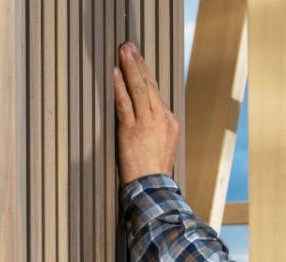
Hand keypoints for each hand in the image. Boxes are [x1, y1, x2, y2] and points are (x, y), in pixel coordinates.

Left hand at [113, 41, 179, 184]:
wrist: (153, 189)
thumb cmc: (155, 174)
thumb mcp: (164, 148)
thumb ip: (156, 130)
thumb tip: (146, 121)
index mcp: (170, 122)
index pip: (156, 93)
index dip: (146, 75)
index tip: (139, 61)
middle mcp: (161, 119)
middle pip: (148, 85)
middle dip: (138, 64)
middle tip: (129, 47)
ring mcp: (146, 123)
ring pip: (139, 89)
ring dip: (130, 67)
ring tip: (124, 52)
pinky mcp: (131, 130)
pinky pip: (125, 103)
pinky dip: (119, 86)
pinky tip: (115, 73)